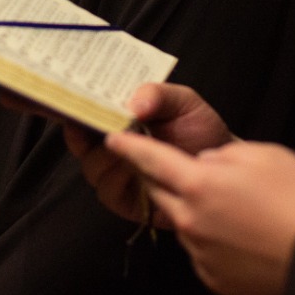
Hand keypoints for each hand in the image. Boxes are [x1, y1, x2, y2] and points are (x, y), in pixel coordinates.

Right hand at [60, 83, 235, 223]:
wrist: (225, 166)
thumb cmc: (201, 129)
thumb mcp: (183, 102)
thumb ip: (158, 95)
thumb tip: (133, 104)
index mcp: (119, 117)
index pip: (84, 112)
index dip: (70, 109)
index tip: (69, 106)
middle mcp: (112, 145)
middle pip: (79, 143)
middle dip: (84, 136)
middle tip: (103, 128)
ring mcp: (117, 173)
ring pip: (91, 168)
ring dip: (104, 158)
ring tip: (125, 148)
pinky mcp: (126, 200)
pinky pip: (108, 192)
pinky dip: (117, 180)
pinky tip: (135, 170)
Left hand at [105, 133, 294, 294]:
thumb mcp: (262, 155)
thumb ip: (222, 156)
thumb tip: (206, 164)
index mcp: (200, 183)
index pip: (150, 159)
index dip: (129, 146)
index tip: (113, 138)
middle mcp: (191, 219)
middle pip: (160, 191)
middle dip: (164, 177)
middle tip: (184, 169)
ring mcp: (200, 252)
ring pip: (182, 221)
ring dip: (194, 209)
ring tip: (235, 208)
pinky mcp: (212, 277)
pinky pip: (201, 249)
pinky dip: (211, 238)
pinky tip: (241, 235)